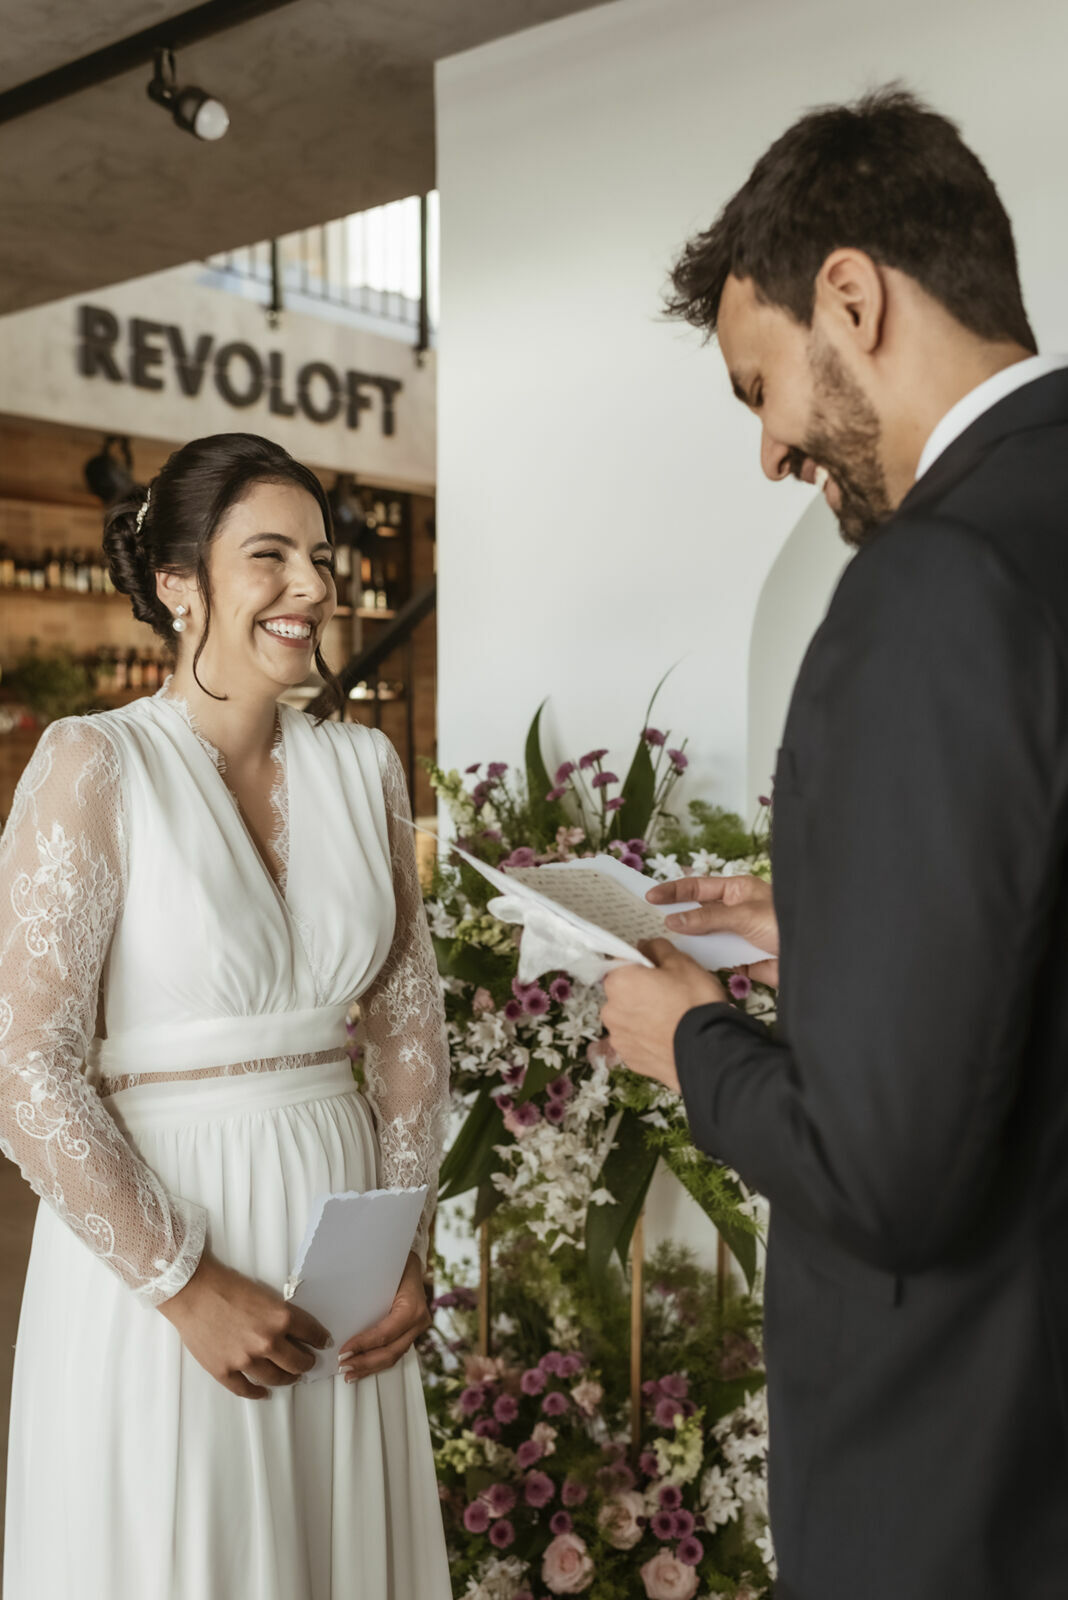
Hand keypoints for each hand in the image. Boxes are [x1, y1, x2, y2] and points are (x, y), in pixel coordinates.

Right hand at [158, 1250, 331, 1399]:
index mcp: (281, 1317)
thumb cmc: (225, 1285)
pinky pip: (246, 1389)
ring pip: (276, 1378)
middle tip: (308, 1363)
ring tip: (290, 1377)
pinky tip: (262, 1392)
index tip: (322, 1343)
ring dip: (286, 1379)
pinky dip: (256, 1393)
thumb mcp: (264, 1294)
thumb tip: (292, 1330)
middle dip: (306, 1363)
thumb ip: (279, 1315)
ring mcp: (246, 1360)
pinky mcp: (224, 1371)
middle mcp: (267, 1342)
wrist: (192, 1291)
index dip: (320, 1339)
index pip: (312, 1333)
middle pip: (298, 1362)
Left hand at [337, 1252, 430, 1382]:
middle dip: (365, 1363)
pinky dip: (378, 1361)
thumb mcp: (383, 1268)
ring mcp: (417, 1328)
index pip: (385, 1333)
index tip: (344, 1351)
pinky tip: (363, 1367)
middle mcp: (419, 1320)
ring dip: (370, 1367)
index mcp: (412, 1306)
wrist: (412, 1259)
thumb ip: (366, 1285)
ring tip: (350, 1373)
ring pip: (394, 1356)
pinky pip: (395, 1351)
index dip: (364, 1345)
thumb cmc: (396, 1261)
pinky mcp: (412, 1332)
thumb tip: (336, 1299)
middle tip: (343, 1367)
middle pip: (391, 1351)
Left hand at [601, 939, 726, 1090]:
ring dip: (643, 1017)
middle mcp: (611, 1010)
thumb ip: (658, 949)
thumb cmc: (694, 1003)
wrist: (708, 1052)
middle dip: (640, 991)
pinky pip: (636, 1041)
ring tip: (671, 1020)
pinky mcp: (630, 1060)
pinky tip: (668, 1037)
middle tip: (670, 995)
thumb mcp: (682, 963)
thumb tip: (645, 946)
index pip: (621, 962)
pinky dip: (648, 1039)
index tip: (659, 971)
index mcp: (618, 982)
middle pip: (622, 992)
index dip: (641, 964)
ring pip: (629, 1019)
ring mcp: (619, 1038)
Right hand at [646, 874, 779, 987]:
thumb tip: (673, 920)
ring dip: (688, 942)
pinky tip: (685, 962)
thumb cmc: (785, 923)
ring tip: (660, 946)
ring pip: (704, 937)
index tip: (650, 896)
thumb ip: (707, 918)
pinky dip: (701, 961)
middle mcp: (735, 911)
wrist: (815, 959)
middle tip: (647, 922)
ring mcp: (736, 935)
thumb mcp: (743, 915)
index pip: (699, 887)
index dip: (674, 891)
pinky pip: (715, 959)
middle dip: (676, 917)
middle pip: (698, 913)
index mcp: (737, 890)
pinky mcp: (740, 959)